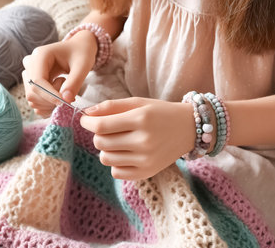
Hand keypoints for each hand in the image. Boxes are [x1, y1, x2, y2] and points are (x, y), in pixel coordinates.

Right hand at [23, 30, 96, 116]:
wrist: (79, 49)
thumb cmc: (81, 53)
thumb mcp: (83, 66)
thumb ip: (75, 82)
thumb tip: (66, 100)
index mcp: (40, 55)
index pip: (37, 81)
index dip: (50, 95)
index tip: (65, 102)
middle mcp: (30, 64)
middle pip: (32, 92)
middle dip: (51, 100)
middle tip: (68, 95)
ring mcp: (29, 74)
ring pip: (32, 98)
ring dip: (50, 103)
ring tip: (64, 90)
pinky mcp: (32, 83)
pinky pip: (35, 101)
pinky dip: (47, 105)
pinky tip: (59, 97)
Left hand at [80, 97, 194, 179]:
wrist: (189, 129)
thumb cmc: (160, 113)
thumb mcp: (138, 103)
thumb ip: (111, 106)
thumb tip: (86, 113)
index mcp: (141, 119)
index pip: (101, 125)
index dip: (87, 122)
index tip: (85, 120)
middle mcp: (144, 141)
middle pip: (101, 143)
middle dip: (97, 134)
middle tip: (105, 129)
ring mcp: (146, 159)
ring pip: (106, 159)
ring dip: (105, 149)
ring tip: (117, 141)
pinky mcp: (148, 172)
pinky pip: (116, 173)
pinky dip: (115, 163)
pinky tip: (124, 153)